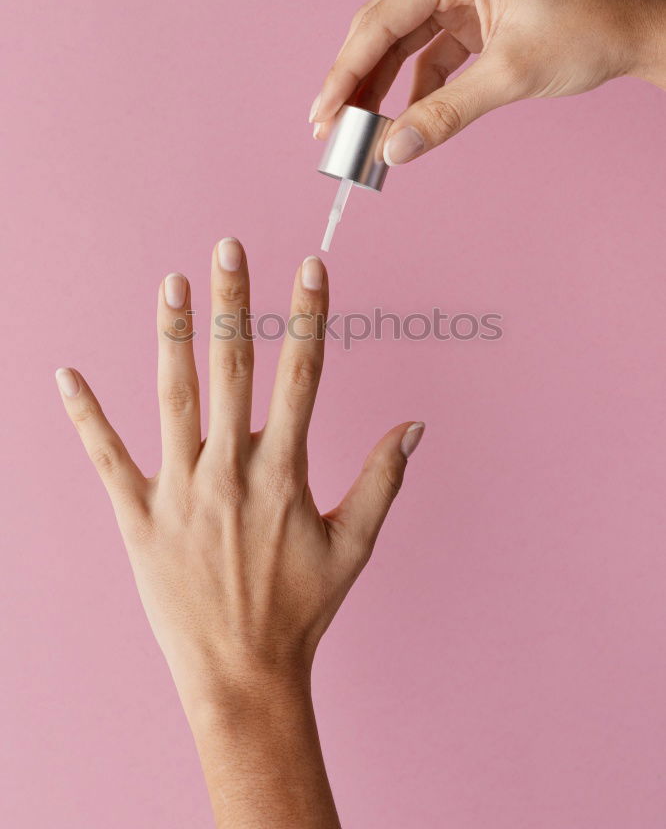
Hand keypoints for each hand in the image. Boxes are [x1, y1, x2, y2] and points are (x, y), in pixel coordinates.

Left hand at [55, 240, 423, 827]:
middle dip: (232, 300)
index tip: (312, 266)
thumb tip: (416, 424)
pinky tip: (65, 374)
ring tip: (171, 283)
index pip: (302, 375)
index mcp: (284, 473)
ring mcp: (179, 491)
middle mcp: (229, 470)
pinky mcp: (138, 517)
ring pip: (171, 398)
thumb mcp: (355, 546)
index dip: (308, 315)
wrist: (243, 675)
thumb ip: (384, 479)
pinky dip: (84, 415)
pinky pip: (105, 458)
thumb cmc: (303, 611)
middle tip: (227, 245)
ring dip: (171, 336)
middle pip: (231, 368)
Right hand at [310, 0, 665, 163]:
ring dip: (379, 87)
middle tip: (329, 129)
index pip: (380, 22)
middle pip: (381, 29)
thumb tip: (393, 151)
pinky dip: (413, 88)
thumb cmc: (587, 32)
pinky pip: (427, 55)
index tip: (322, 115)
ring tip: (356, 129)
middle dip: (355, 81)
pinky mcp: (472, 16)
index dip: (345, 73)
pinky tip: (401, 119)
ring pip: (400, 44)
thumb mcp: (508, 77)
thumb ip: (444, 115)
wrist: (636, 30)